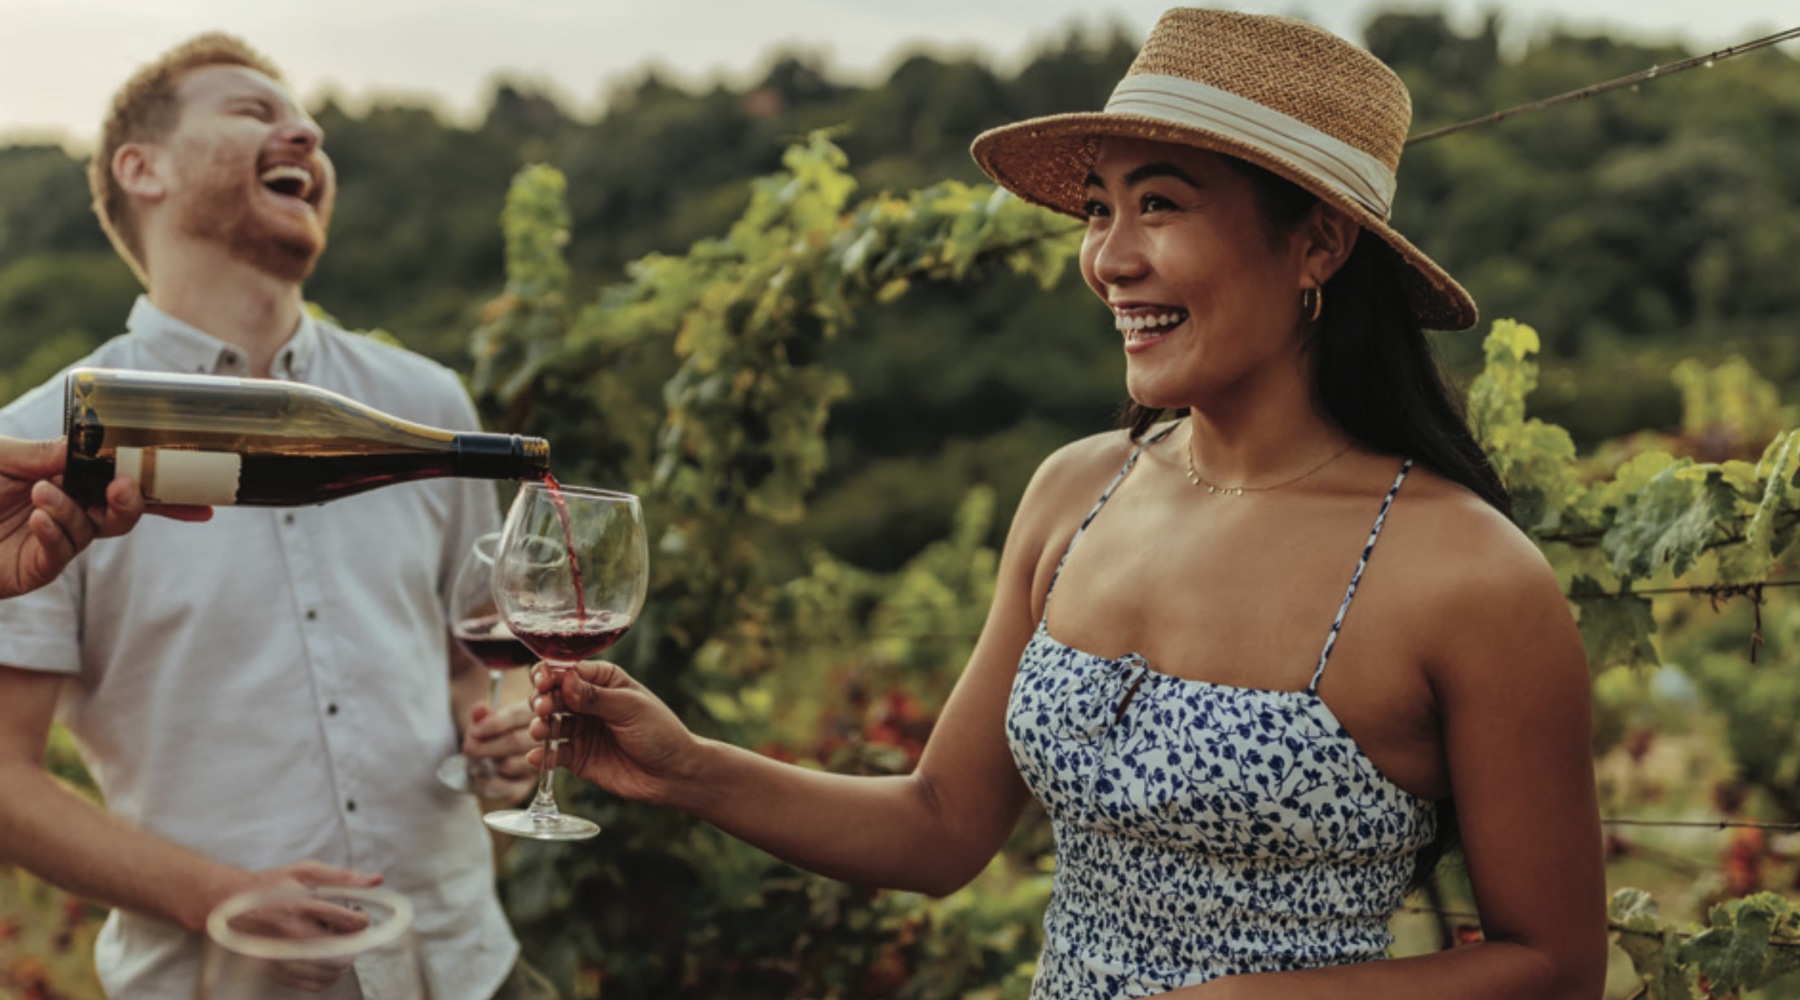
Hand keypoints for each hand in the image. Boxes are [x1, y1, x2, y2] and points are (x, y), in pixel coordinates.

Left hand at [0, 436, 210, 598]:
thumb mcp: (0, 455)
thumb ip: (46, 453)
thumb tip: (96, 446)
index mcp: (60, 479)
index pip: (119, 483)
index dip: (161, 491)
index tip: (201, 498)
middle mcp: (62, 511)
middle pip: (120, 513)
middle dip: (132, 502)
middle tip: (124, 490)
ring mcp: (49, 543)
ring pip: (91, 532)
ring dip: (74, 512)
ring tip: (41, 495)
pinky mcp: (32, 571)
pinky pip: (60, 555)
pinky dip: (55, 533)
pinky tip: (37, 518)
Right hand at [211, 862, 384, 992]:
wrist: (230, 902)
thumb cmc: (273, 884)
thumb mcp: (307, 871)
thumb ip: (344, 877)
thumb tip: (379, 880)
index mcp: (302, 904)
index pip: (347, 922)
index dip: (362, 921)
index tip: (360, 917)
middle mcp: (291, 932)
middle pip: (340, 951)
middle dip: (354, 945)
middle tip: (353, 936)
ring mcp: (282, 954)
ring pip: (328, 972)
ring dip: (344, 963)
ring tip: (342, 949)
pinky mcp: (275, 969)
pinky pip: (312, 984)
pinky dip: (328, 978)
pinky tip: (328, 964)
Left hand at [461, 698, 537, 804]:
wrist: (491, 748)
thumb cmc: (491, 728)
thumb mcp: (487, 717)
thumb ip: (482, 714)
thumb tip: (479, 708)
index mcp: (537, 712)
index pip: (519, 716)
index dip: (495, 724)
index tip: (475, 731)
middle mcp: (546, 738)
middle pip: (517, 742)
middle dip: (488, 747)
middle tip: (468, 748)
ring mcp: (539, 763)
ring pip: (511, 765)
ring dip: (487, 765)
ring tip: (472, 761)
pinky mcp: (529, 785)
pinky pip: (511, 791)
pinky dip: (491, 786)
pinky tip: (479, 779)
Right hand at [528, 660, 704, 806]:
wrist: (673, 774)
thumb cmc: (660, 732)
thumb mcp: (630, 708)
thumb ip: (596, 696)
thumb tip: (565, 679)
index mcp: (603, 680)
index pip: (568, 671)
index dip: (551, 674)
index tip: (543, 682)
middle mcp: (587, 703)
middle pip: (552, 695)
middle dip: (543, 700)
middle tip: (544, 708)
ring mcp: (581, 730)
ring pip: (549, 723)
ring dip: (540, 725)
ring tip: (540, 731)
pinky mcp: (577, 757)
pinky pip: (554, 753)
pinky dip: (542, 754)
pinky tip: (536, 756)